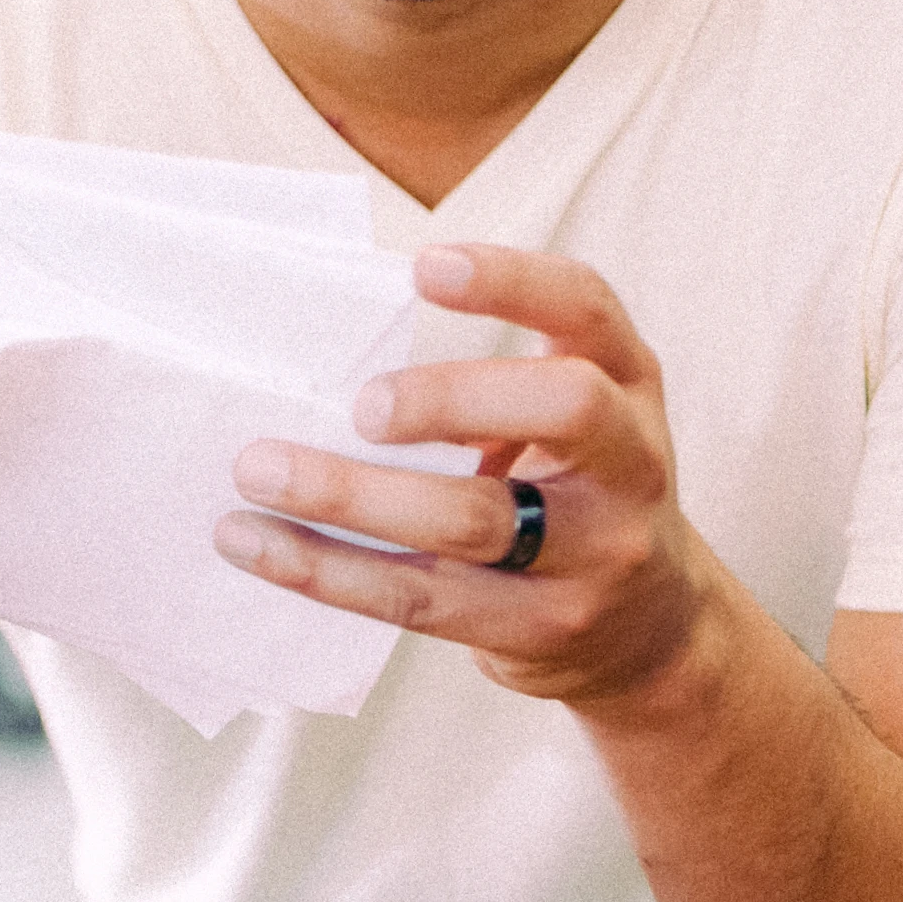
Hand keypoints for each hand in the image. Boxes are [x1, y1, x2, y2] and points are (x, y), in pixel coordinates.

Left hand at [215, 243, 721, 706]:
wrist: (649, 634)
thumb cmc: (568, 491)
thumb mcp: (565, 421)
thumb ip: (486, 381)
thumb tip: (315, 355)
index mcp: (628, 384)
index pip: (588, 308)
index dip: (513, 281)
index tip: (423, 267)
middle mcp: (630, 462)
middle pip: (563, 408)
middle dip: (452, 396)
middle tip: (360, 406)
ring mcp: (596, 554)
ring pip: (470, 520)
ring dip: (347, 493)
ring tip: (257, 471)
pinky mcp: (538, 630)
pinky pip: (417, 597)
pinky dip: (324, 569)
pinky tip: (253, 542)